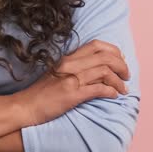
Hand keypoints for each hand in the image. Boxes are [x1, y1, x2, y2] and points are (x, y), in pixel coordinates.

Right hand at [14, 39, 130, 126]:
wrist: (25, 106)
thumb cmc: (42, 93)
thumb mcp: (58, 74)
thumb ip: (75, 68)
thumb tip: (97, 70)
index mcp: (68, 58)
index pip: (96, 45)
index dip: (114, 51)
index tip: (121, 60)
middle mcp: (71, 65)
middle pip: (105, 57)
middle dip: (121, 66)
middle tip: (126, 76)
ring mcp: (71, 79)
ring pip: (105, 72)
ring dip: (119, 81)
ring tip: (123, 89)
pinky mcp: (72, 94)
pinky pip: (98, 89)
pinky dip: (111, 91)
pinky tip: (114, 95)